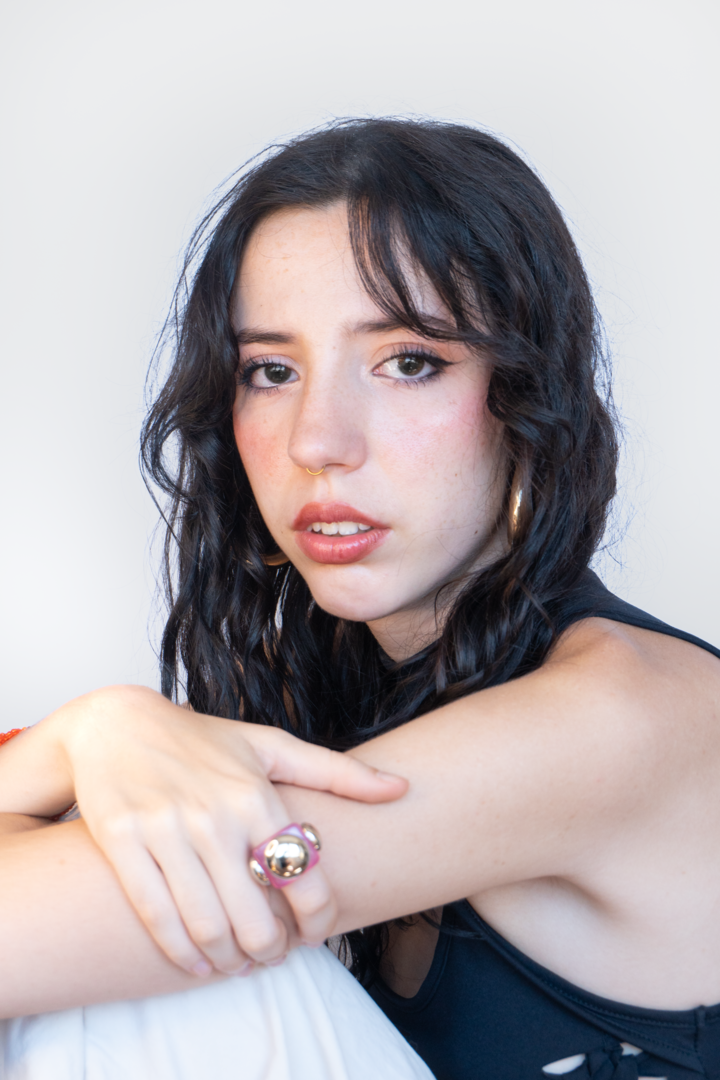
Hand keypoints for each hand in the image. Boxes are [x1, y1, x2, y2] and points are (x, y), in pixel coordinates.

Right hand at [53, 686, 405, 976]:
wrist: (117, 726)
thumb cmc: (203, 741)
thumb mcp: (271, 746)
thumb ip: (338, 773)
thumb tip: (402, 788)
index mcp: (256, 794)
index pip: (304, 876)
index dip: (319, 919)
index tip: (317, 933)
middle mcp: (213, 815)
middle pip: (256, 916)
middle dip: (272, 950)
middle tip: (275, 955)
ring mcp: (166, 832)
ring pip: (207, 926)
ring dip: (229, 960)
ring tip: (240, 963)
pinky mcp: (124, 845)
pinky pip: (158, 918)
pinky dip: (182, 953)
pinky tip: (198, 961)